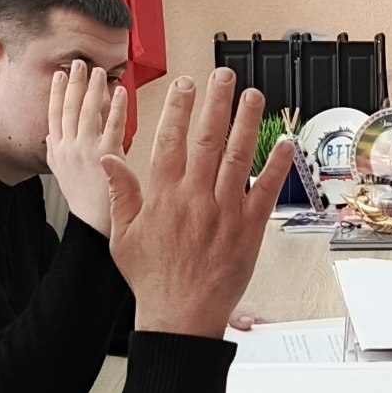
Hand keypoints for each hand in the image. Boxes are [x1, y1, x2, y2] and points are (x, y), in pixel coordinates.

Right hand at [47, 61, 130, 233]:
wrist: (94, 226)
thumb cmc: (86, 204)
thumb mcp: (62, 176)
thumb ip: (57, 154)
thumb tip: (51, 137)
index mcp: (57, 154)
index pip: (54, 116)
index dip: (57, 93)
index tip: (60, 75)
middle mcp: (68, 149)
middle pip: (69, 108)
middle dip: (74, 83)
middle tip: (80, 64)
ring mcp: (86, 151)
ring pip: (88, 112)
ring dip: (94, 89)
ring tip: (100, 72)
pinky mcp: (106, 155)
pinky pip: (112, 124)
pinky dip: (116, 106)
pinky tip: (120, 92)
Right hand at [100, 70, 292, 338]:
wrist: (180, 316)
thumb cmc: (152, 279)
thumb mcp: (122, 236)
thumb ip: (120, 194)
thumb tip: (107, 159)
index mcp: (164, 197)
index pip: (171, 141)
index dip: (179, 108)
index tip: (185, 84)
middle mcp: (196, 198)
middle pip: (208, 140)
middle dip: (216, 103)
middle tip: (224, 76)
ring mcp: (225, 212)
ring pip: (239, 157)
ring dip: (247, 123)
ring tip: (254, 95)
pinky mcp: (249, 230)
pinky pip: (266, 192)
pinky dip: (276, 166)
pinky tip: (284, 143)